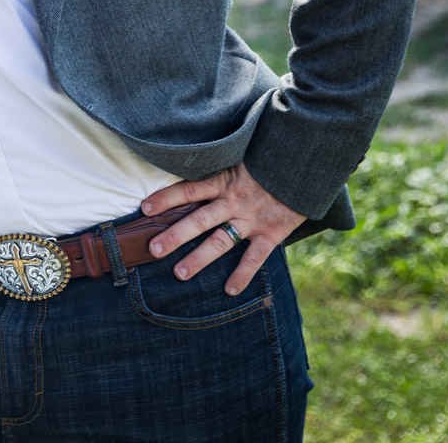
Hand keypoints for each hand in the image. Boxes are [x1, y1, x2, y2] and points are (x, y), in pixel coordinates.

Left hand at [141, 163, 305, 296]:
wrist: (304, 167)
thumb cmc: (267, 160)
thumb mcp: (239, 157)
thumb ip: (218, 167)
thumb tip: (190, 163)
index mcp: (224, 180)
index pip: (188, 189)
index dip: (166, 198)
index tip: (144, 208)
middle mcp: (234, 201)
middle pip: (198, 220)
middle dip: (175, 235)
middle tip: (153, 249)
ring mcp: (252, 219)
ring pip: (221, 242)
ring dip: (199, 258)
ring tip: (179, 273)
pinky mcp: (271, 233)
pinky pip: (254, 258)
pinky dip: (242, 275)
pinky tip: (229, 291)